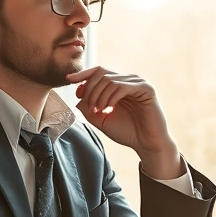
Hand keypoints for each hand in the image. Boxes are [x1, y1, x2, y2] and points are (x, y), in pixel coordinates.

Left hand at [66, 67, 182, 178]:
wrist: (147, 145)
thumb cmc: (127, 132)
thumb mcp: (101, 120)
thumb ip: (88, 107)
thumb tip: (78, 95)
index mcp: (118, 84)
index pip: (98, 71)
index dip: (83, 74)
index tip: (68, 81)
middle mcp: (128, 80)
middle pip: (101, 73)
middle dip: (90, 90)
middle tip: (90, 109)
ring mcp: (138, 82)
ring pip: (109, 80)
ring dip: (99, 96)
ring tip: (99, 111)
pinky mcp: (146, 88)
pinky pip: (121, 86)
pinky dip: (111, 97)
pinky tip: (109, 109)